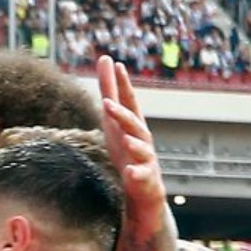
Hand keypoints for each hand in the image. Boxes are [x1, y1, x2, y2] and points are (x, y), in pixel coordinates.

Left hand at [95, 55, 164, 214]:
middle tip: (107, 103)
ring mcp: (145, 158)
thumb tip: (105, 61)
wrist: (144, 189)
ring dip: (133, 143)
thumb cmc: (127, 150)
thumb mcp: (114, 122)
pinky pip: (141, 176)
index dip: (123, 85)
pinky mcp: (145, 179)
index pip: (128, 102)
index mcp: (132, 125)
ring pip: (141, 149)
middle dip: (122, 114)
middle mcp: (142, 138)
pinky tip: (130, 172)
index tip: (116, 65)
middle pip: (134, 123)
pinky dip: (136, 173)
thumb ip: (110, 93)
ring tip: (124, 139)